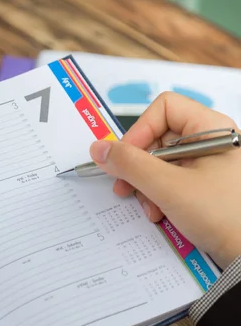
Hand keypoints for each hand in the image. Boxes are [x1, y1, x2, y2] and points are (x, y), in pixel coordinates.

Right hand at [89, 92, 240, 266]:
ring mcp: (207, 165)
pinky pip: (170, 181)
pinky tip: (160, 214)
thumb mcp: (168, 187)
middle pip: (157, 137)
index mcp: (211, 129)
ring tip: (150, 207)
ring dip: (146, 186)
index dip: (140, 130)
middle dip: (138, 166)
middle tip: (125, 186)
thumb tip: (99, 148)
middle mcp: (210, 142)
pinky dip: (158, 197)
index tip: (126, 157)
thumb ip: (130, 164)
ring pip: (160, 163)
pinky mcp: (203, 186)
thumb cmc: (225, 216)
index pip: (164, 109)